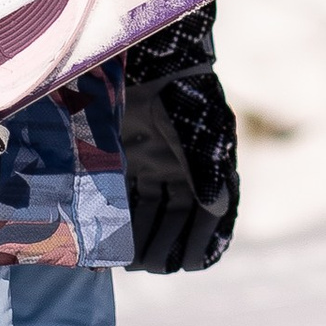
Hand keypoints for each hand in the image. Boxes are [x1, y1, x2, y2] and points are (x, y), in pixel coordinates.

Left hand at [120, 5, 239, 273]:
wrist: (150, 59)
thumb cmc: (182, 95)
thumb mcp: (199, 133)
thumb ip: (207, 171)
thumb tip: (217, 208)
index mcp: (208, 167)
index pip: (210, 217)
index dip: (202, 243)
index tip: (189, 265)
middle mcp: (182, 171)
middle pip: (174, 221)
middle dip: (163, 247)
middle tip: (147, 267)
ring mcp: (153, 166)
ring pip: (149, 214)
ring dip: (140, 240)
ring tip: (126, 262)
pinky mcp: (127, 159)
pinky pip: (126, 198)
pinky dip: (118, 219)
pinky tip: (107, 238)